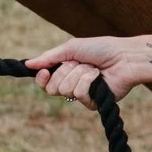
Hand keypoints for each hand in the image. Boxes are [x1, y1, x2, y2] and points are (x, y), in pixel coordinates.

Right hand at [26, 33, 151, 99]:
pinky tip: (98, 76)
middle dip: (65, 71)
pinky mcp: (92, 103)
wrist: (123, 57)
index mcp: (66, 71)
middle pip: (52, 88)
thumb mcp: (71, 48)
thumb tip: (28, 64)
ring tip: (93, 68)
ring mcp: (82, 95)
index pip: (45, 83)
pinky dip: (88, 81)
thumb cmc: (101, 49)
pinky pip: (79, 94)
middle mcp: (72, 84)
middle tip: (80, 63)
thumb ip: (49, 57)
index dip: (42, 79)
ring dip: (79, 73)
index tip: (45, 72)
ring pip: (65, 90)